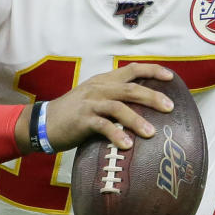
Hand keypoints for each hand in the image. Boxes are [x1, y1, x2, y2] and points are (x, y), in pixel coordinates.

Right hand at [21, 63, 175, 153]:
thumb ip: (115, 98)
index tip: (171, 77)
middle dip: (152, 96)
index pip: (132, 69)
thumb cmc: (74, 114)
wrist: (44, 122)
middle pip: (130, 88)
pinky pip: (102, 126)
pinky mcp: (82, 119)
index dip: (152, 70)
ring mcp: (90, 103)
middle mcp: (99, 88)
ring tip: (152, 133)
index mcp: (104, 80)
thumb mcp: (95, 98)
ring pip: (118, 106)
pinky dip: (116, 134)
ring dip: (137, 119)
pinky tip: (127, 145)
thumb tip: (143, 108)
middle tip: (170, 108)